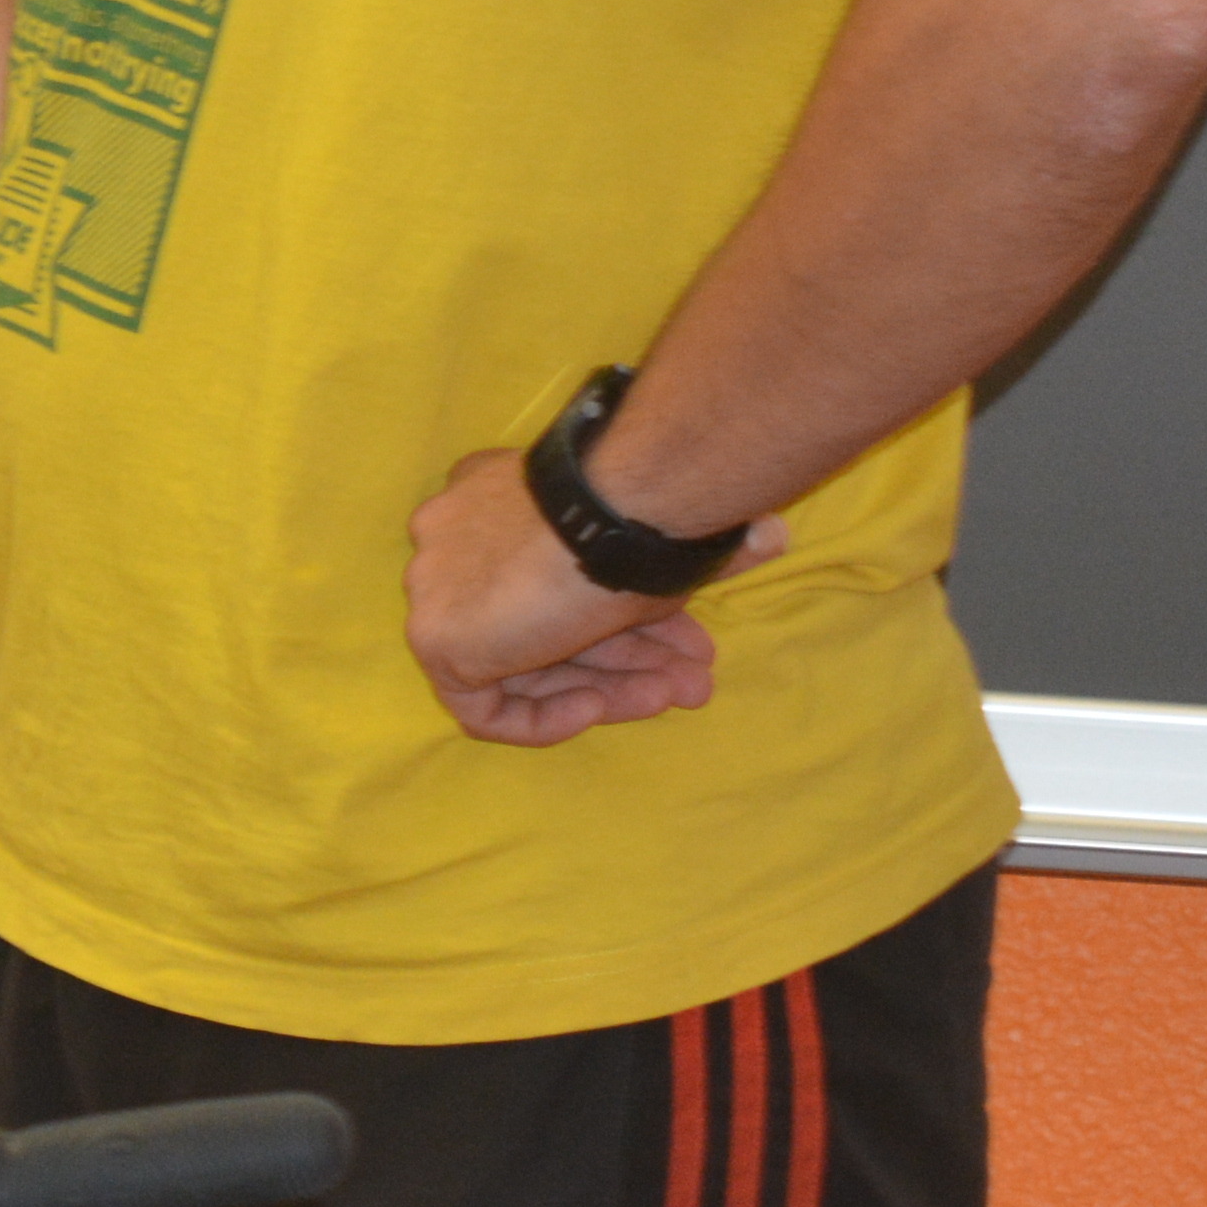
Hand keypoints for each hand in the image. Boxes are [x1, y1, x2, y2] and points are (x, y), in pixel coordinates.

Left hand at [404, 449, 778, 746]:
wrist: (605, 515)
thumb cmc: (639, 508)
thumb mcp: (663, 530)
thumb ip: (691, 546)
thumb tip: (771, 537)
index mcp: (496, 491)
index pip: (554, 570)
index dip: (627, 609)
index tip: (688, 632)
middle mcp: (454, 534)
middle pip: (545, 616)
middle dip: (626, 652)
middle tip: (695, 675)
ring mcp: (435, 587)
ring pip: (526, 660)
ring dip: (608, 682)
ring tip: (682, 693)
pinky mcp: (435, 639)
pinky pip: (486, 704)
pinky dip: (546, 716)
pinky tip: (599, 705)